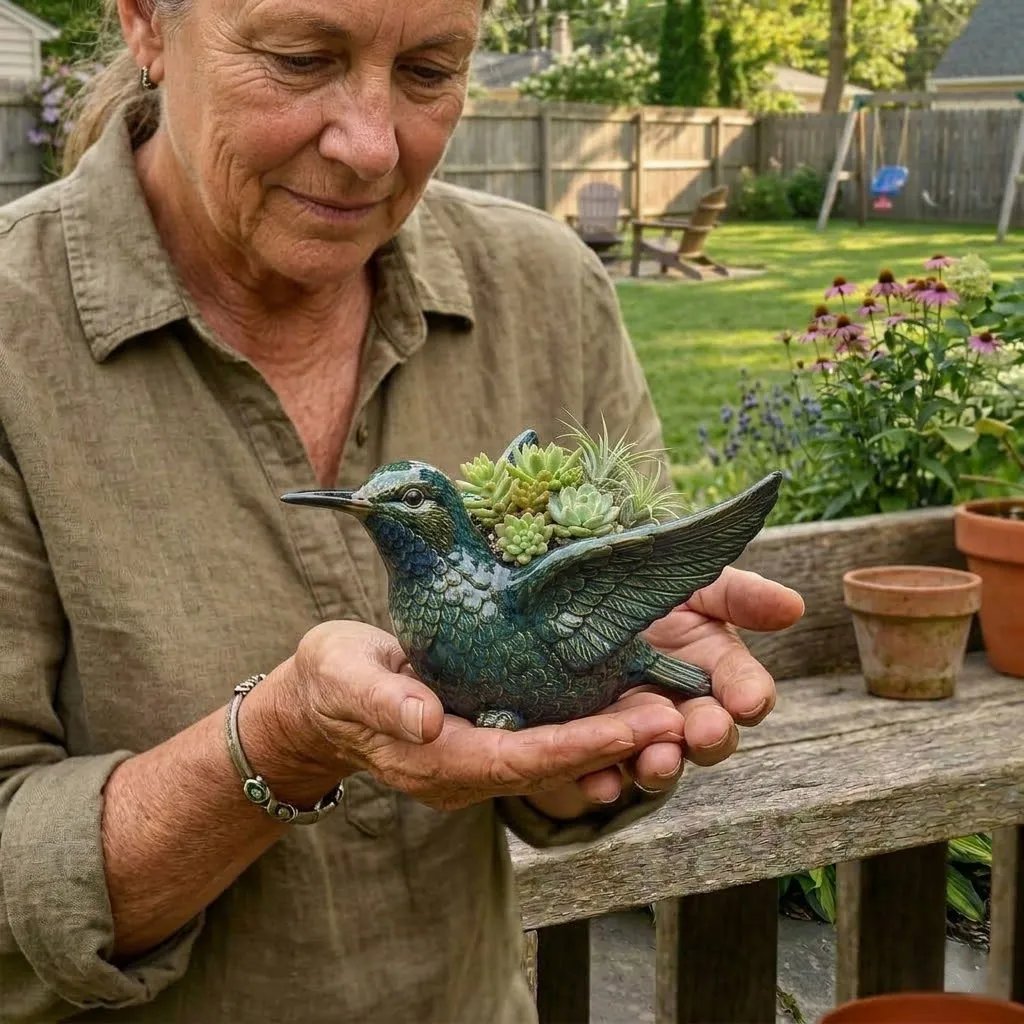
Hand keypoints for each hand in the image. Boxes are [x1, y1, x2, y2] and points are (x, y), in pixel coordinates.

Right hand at [244, 621, 686, 812]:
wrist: (323, 700)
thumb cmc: (331, 680)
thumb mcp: (345, 675)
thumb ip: (383, 699)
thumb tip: (427, 721)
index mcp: (435, 759)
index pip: (518, 760)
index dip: (577, 748)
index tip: (631, 729)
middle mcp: (466, 771)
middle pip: (552, 766)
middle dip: (615, 747)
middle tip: (679, 720)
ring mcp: (479, 761)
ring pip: (557, 759)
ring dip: (614, 742)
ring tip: (673, 713)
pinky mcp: (488, 742)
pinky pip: (546, 744)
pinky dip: (589, 731)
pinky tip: (628, 705)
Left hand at [544, 567, 803, 809]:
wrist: (580, 597)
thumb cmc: (648, 587)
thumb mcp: (693, 585)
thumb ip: (738, 595)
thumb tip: (793, 606)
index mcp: (717, 668)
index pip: (746, 688)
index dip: (750, 695)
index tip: (748, 700)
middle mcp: (686, 707)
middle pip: (710, 734)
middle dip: (711, 736)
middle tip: (705, 733)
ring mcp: (642, 729)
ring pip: (660, 759)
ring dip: (662, 766)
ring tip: (657, 763)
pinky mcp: (597, 741)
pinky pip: (602, 769)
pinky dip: (603, 781)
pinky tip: (599, 784)